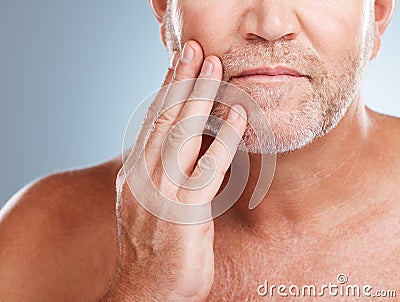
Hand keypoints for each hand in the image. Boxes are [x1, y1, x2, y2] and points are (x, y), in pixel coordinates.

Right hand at [102, 40, 246, 300]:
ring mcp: (160, 192)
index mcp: (135, 172)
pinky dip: (222, 138)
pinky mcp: (183, 211)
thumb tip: (190, 145)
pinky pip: (206, 167)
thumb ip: (165, 173)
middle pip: (163, 118)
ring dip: (198, 96)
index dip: (167, 90)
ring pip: (180, 133)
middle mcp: (142, 175)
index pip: (152, 122)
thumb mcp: (151, 203)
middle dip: (180, 80)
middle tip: (195, 48)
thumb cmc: (154, 249)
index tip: (179, 65)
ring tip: (213, 65)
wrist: (146, 292)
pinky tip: (236, 115)